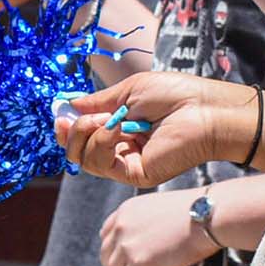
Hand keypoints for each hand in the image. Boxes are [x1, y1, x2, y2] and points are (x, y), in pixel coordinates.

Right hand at [55, 72, 252, 185]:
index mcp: (120, 127)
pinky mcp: (134, 174)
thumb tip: (67, 107)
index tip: (60, 113)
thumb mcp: (128, 92)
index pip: (82, 135)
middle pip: (76, 150)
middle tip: (88, 116)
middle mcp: (122, 147)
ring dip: (88, 134)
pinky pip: (100, 164)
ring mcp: (127, 162)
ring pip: (83, 159)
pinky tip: (116, 128)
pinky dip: (101, 142)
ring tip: (109, 119)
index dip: (66, 126)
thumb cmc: (176, 95)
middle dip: (73, 130)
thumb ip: (97, 103)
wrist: (204, 107)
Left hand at [100, 189, 212, 265]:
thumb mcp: (162, 209)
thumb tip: (145, 252)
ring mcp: (126, 246)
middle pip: (107, 258)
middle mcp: (120, 227)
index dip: (118, 252)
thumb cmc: (198, 211)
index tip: (136, 259)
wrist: (211, 214)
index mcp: (126, 210)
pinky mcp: (137, 264)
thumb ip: (145, 225)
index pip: (106, 236)